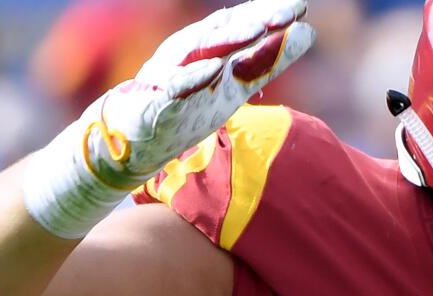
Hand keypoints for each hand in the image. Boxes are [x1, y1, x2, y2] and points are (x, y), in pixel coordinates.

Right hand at [24, 0, 313, 236]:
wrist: (125, 145)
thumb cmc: (182, 112)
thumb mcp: (232, 88)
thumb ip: (265, 63)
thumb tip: (307, 34)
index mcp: (207, 54)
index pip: (239, 29)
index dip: (267, 18)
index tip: (300, 8)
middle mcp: (187, 58)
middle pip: (224, 34)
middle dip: (254, 20)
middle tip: (289, 10)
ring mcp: (168, 77)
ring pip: (199, 51)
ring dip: (228, 38)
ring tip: (257, 27)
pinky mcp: (153, 102)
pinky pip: (174, 87)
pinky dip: (193, 76)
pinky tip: (214, 69)